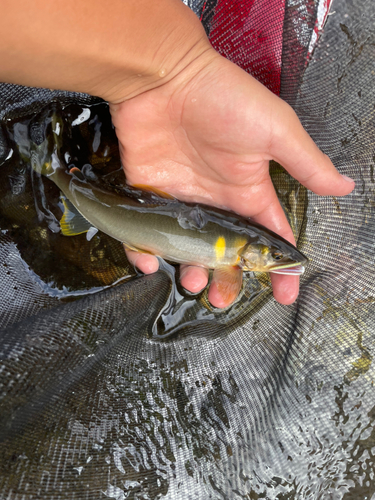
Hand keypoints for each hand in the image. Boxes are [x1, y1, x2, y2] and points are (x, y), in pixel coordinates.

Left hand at [110, 50, 354, 307]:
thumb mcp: (275, 131)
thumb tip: (346, 187)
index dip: (278, 267)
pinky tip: (150, 262)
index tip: (286, 294)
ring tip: (193, 283)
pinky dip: (145, 252)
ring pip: (187, 250)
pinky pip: (145, 233)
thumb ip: (306, 164)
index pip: (268, 237)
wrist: (165, 77)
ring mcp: (182, 200)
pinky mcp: (148, 195)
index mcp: (248, 191)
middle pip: (225, 253)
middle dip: (228, 279)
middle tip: (221, 299)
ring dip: (191, 273)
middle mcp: (216, 202)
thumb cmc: (224, 100)